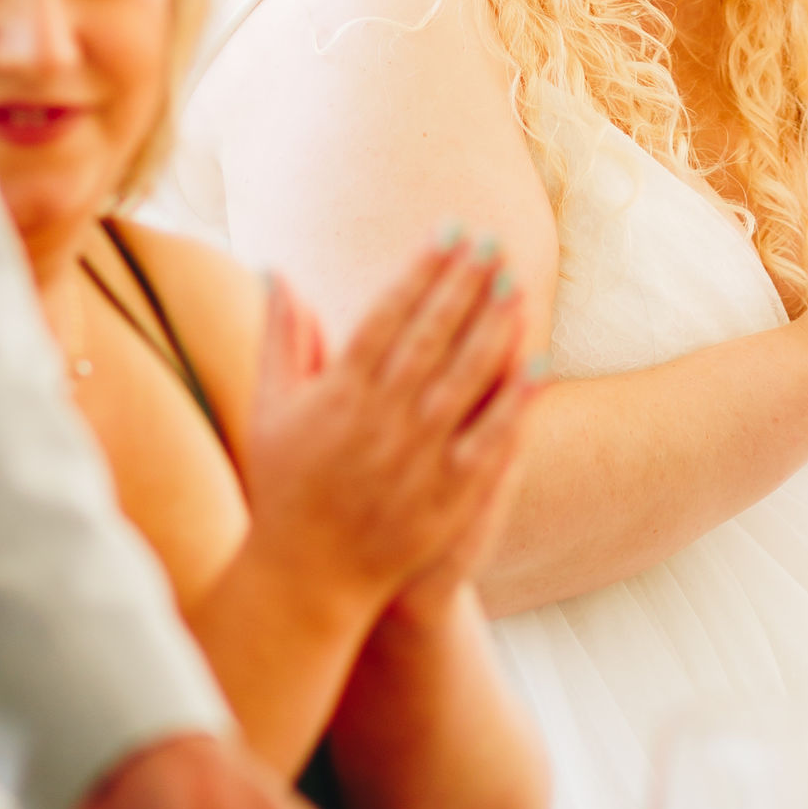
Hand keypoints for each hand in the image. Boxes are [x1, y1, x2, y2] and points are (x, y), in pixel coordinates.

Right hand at [239, 234, 533, 616]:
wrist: (305, 576)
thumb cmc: (284, 485)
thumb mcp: (270, 408)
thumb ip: (280, 338)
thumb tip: (278, 272)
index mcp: (338, 393)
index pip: (387, 316)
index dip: (421, 271)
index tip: (450, 232)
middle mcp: (379, 421)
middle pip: (430, 338)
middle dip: (463, 286)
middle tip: (494, 242)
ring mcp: (415, 459)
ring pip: (463, 381)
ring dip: (493, 330)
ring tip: (517, 285)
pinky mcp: (445, 497)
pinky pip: (487, 440)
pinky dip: (512, 401)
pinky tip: (537, 364)